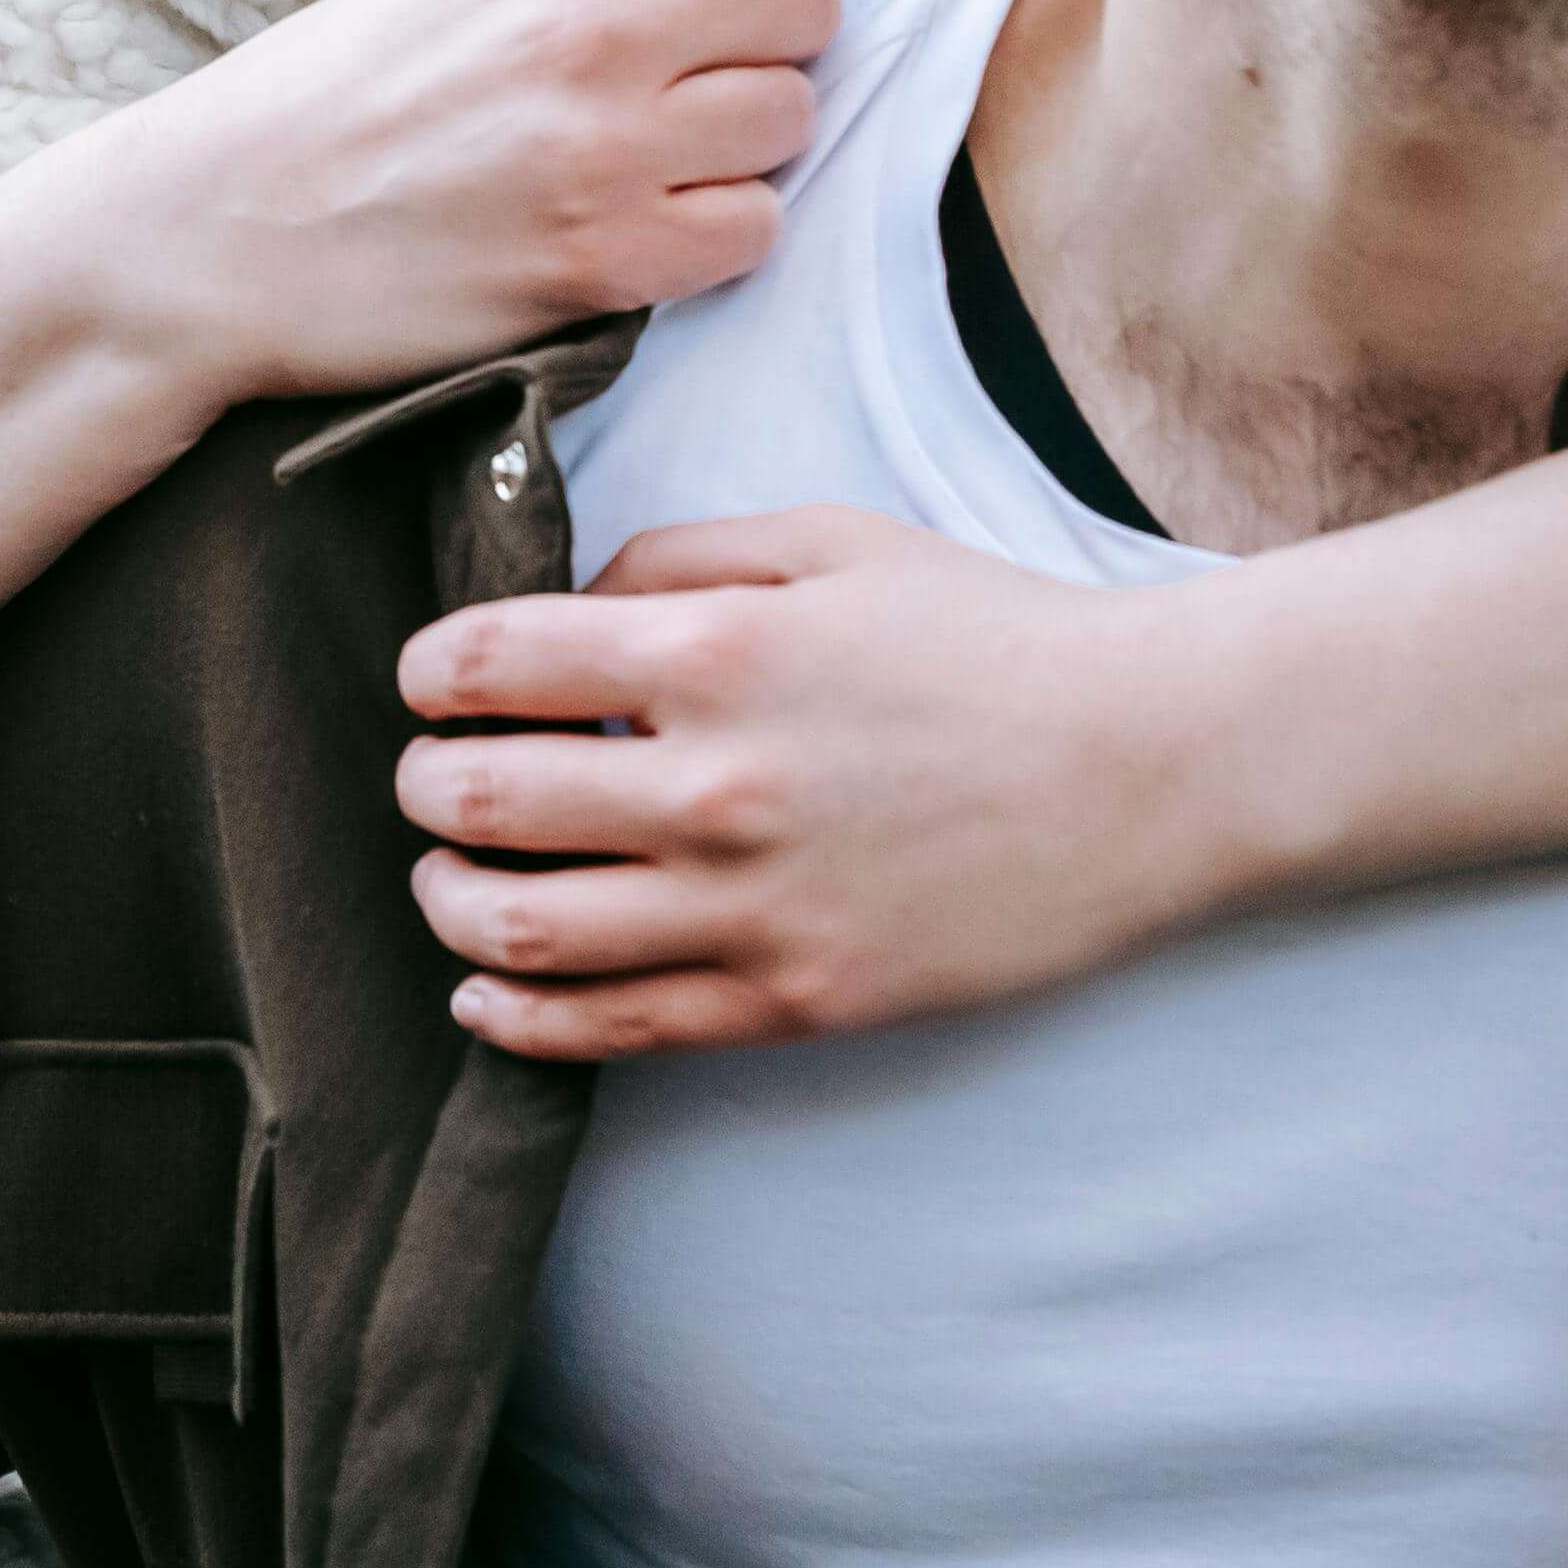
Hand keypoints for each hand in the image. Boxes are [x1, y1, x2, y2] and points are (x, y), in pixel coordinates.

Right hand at [0, 0, 829, 718]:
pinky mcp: (599, 261)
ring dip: (746, 150)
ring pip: (791, 120)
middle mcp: (591, 29)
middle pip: (804, 3)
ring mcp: (602, 147)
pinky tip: (650, 235)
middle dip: (772, 47)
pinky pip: (753, 232)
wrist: (205, 238)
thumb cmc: (309, 110)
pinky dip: (718, 239)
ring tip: (667, 168)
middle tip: (706, 87)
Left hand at [393, 505, 1227, 1057]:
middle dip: (422, 786)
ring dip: (447, 901)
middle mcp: (715, 782)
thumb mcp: (830, 538)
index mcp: (716, 646)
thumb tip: (564, 608)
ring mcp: (751, 905)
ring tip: (447, 879)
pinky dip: (515, 1015)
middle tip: (428, 778)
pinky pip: (612, 1028)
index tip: (429, 683)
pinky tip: (482, 990)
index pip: (489, 664)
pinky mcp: (793, 1000)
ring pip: (519, 927)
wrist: (1145, 766)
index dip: (429, 673)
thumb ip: (675, 555)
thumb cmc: (990, 636)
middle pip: (478, 800)